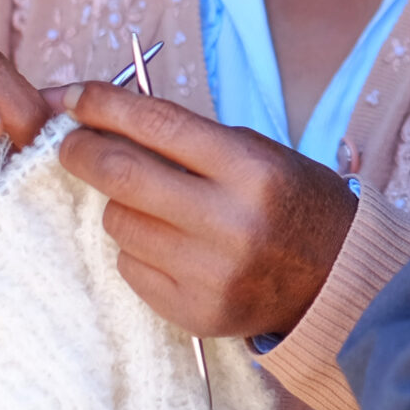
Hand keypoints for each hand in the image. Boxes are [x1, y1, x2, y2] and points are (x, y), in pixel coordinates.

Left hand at [53, 80, 358, 339]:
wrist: (339, 279)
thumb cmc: (294, 203)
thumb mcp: (260, 154)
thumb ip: (190, 140)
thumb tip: (107, 120)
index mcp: (252, 170)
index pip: (158, 125)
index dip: (105, 105)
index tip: (74, 97)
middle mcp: (230, 222)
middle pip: (122, 175)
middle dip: (82, 151)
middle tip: (70, 143)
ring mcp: (209, 273)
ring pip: (120, 223)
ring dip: (119, 205)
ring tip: (150, 204)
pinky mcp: (193, 311)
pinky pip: (130, 267)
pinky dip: (137, 248)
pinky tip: (170, 244)